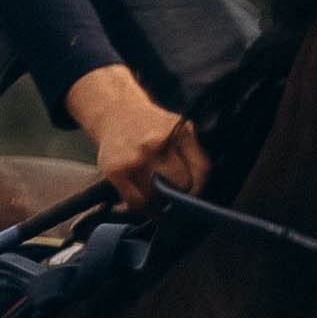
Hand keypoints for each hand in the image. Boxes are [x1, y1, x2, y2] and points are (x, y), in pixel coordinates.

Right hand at [65, 63, 208, 211]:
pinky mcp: (116, 170)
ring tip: (156, 197)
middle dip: (179, 192)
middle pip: (180, 184)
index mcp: (179, 133)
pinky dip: (142, 208)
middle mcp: (157, 143)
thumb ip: (192, 156)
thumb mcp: (179, 130)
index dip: (199, 187)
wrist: (115, 109)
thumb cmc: (151, 126)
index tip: (193, 194)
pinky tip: (143, 206)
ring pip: (157, 196)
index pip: (201, 169)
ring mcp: (135, 157)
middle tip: (172, 194)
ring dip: (158, 202)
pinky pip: (136, 201)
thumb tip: (195, 194)